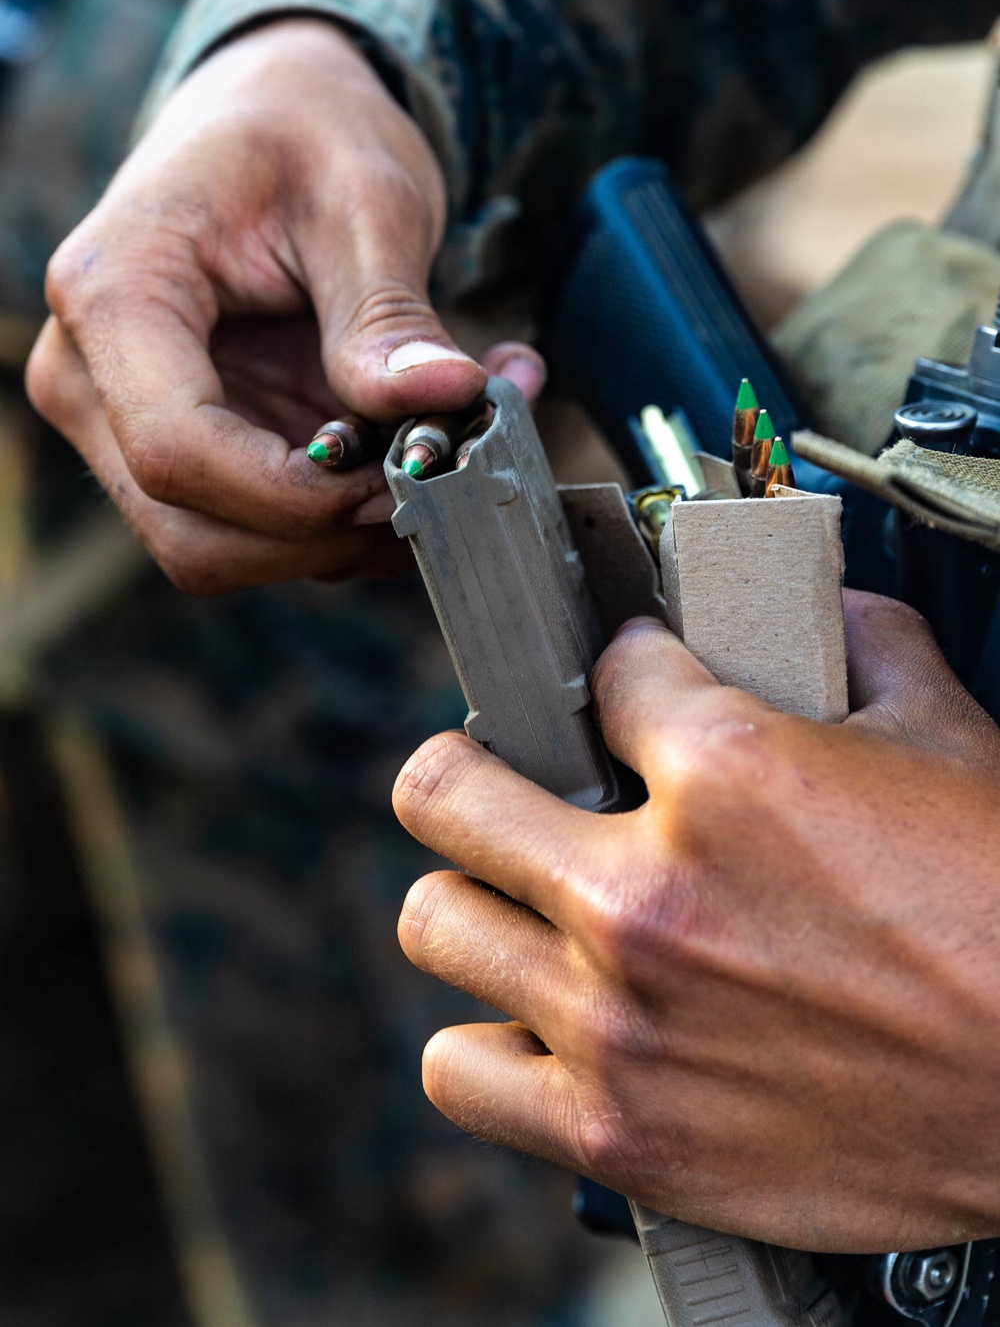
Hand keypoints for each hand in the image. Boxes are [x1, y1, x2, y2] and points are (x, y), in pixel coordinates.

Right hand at [26, 18, 544, 593]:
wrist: (272, 115)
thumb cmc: (303, 132)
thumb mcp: (365, 200)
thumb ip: (388, 315)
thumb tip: (447, 400)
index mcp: (112, 295)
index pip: (177, 450)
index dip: (299, 496)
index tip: (409, 474)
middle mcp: (92, 378)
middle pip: (194, 535)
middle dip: (329, 534)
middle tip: (447, 483)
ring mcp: (129, 425)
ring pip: (229, 550)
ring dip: (350, 533)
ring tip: (454, 446)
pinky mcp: (190, 451)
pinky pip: (262, 526)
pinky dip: (350, 514)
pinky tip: (420, 444)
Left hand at [394, 591, 999, 1251]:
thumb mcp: (953, 741)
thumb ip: (869, 649)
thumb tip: (830, 613)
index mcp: (726, 771)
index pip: (602, 671)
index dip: (626, 671)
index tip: (637, 695)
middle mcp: (646, 892)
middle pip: (441, 787)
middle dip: (470, 765)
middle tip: (502, 779)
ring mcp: (620, 1018)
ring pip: (434, 920)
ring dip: (473, 897)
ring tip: (521, 901)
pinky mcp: (623, 1130)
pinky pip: (462, 1072)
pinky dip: (487, 1042)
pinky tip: (539, 1019)